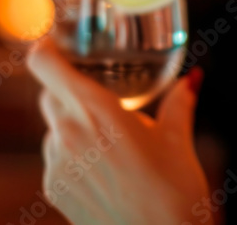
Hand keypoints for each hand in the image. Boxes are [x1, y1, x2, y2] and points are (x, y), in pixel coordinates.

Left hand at [27, 37, 210, 223]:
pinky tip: (105, 169)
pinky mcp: (54, 190)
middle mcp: (69, 132)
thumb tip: (191, 79)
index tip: (55, 43)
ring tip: (110, 142)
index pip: (45, 64)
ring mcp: (57, 164)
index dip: (47, 49)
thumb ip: (179, 101)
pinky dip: (72, 156)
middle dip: (69, 90)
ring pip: (53, 128)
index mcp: (97, 109)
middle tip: (100, 97)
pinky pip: (55, 159)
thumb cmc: (173, 194)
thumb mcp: (178, 140)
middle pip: (49, 94)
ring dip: (72, 125)